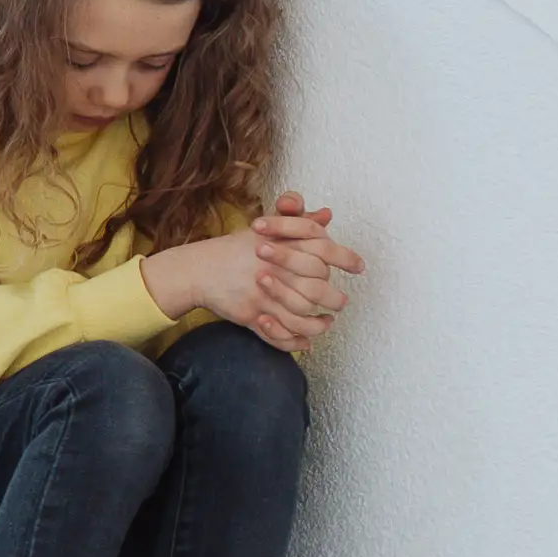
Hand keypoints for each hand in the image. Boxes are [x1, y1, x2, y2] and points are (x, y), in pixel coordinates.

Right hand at [243, 191, 364, 352]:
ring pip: (302, 315)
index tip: (359, 267)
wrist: (199, 269)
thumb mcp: (266, 229)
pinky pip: (281, 334)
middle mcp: (274, 268)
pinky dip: (296, 341)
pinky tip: (307, 340)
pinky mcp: (251, 314)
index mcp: (280, 244)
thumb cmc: (236, 249)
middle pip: (318, 287)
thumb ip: (299, 223)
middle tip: (340, 302)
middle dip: (334, 298)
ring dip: (318, 324)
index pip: (323, 249)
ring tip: (326, 321)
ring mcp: (263, 294)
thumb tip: (327, 215)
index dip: (345, 257)